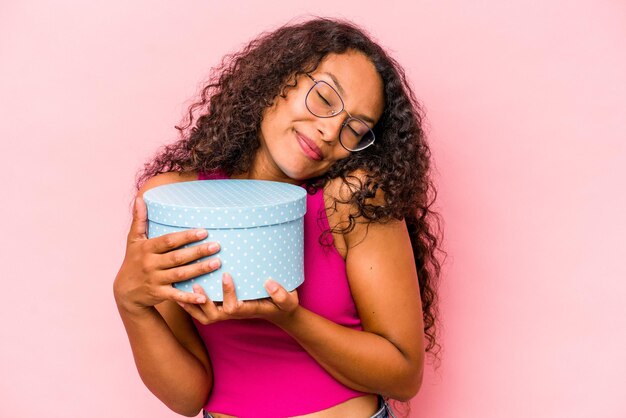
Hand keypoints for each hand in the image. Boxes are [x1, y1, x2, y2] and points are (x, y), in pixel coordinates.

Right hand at [113, 196, 222, 313]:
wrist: (125, 291)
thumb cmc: (133, 261)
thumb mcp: (133, 240)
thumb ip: (139, 220)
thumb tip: (140, 198)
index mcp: (147, 249)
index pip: (168, 241)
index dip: (186, 237)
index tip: (204, 231)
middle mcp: (151, 264)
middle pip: (177, 257)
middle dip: (198, 251)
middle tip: (217, 246)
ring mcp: (155, 280)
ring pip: (180, 274)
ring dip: (200, 269)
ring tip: (217, 263)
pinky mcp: (159, 294)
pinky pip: (176, 295)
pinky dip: (189, 296)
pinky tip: (204, 296)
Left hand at [177, 272, 299, 324]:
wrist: (279, 313)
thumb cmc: (283, 305)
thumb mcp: (288, 300)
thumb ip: (281, 294)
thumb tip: (269, 283)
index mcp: (249, 310)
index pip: (234, 306)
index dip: (228, 292)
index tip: (226, 275)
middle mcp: (235, 314)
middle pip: (214, 315)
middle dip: (203, 302)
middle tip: (195, 285)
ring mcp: (227, 313)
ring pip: (205, 316)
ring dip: (193, 305)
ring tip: (182, 289)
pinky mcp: (223, 309)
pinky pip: (203, 311)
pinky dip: (191, 304)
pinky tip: (182, 291)